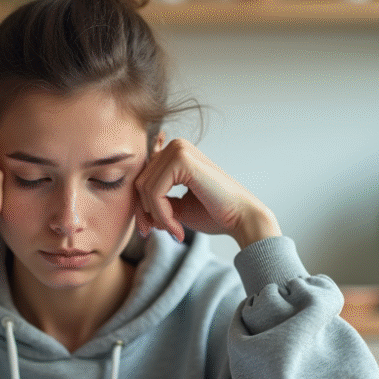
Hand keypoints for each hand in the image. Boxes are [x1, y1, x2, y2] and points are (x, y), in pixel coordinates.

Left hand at [134, 138, 280, 248]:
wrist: (242, 219)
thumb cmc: (214, 213)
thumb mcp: (177, 205)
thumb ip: (157, 200)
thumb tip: (136, 208)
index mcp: (174, 153)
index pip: (142, 178)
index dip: (141, 206)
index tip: (148, 229)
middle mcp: (176, 146)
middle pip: (139, 182)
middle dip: (144, 212)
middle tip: (156, 232)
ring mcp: (179, 149)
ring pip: (145, 188)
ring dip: (156, 217)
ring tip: (173, 231)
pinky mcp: (182, 160)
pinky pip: (155, 191)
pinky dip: (163, 215)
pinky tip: (177, 229)